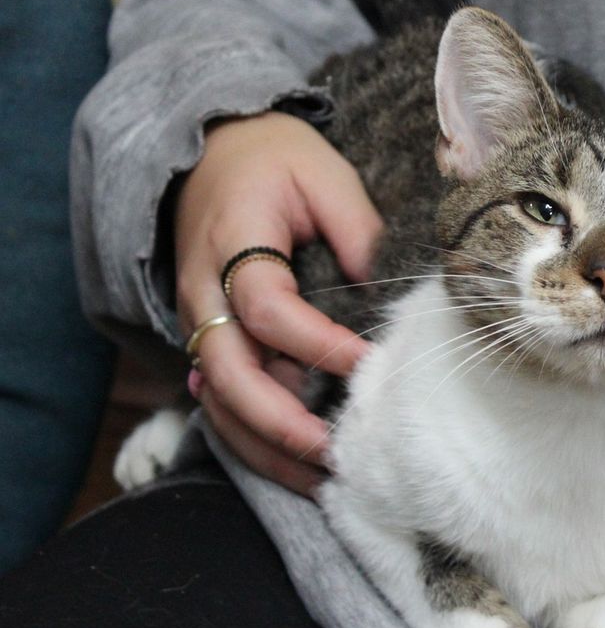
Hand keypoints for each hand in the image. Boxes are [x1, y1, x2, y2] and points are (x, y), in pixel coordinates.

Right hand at [176, 112, 382, 495]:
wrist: (215, 149)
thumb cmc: (277, 159)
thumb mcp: (326, 176)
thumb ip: (357, 231)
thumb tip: (384, 299)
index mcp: (233, 240)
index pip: (268, 307)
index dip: (317, 344)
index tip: (368, 364)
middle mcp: (203, 288)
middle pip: (227, 371)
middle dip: (278, 421)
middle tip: (335, 452)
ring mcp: (198, 317)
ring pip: (216, 398)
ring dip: (264, 445)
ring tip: (322, 479)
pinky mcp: (207, 334)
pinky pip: (218, 397)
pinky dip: (252, 436)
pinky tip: (295, 462)